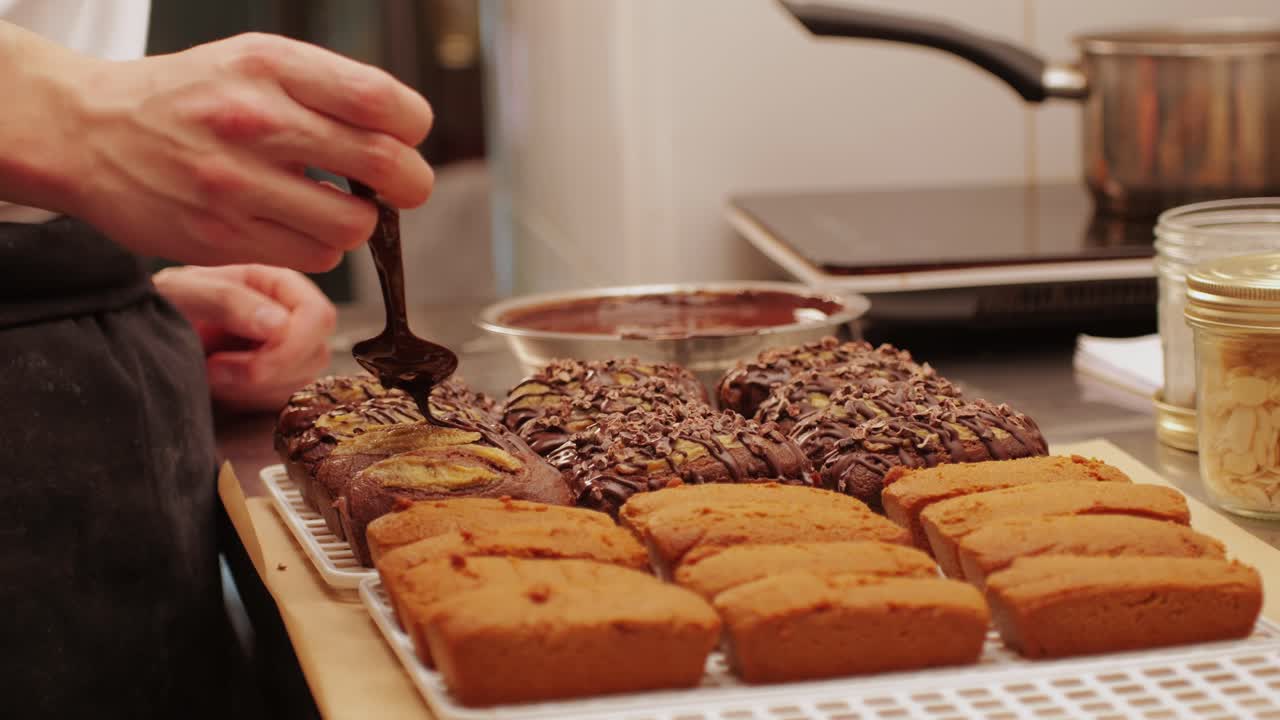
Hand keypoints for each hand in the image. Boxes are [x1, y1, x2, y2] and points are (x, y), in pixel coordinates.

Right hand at [32, 31, 434, 271]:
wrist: (87, 133)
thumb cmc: (188, 97)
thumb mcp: (252, 61)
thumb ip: (326, 88)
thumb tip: (405, 134)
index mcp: (269, 67)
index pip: (381, 101)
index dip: (413, 126)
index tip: (407, 136)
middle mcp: (254, 121)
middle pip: (383, 164)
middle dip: (410, 182)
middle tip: (403, 186)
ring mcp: (236, 184)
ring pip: (353, 224)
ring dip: (359, 221)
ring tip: (333, 205)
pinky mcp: (222, 236)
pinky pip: (316, 257)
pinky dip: (321, 246)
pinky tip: (295, 224)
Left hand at [154, 264, 336, 411]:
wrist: (139, 334)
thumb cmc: (162, 303)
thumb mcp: (184, 292)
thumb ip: (229, 300)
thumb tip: (279, 325)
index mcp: (278, 284)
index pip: (318, 316)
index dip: (292, 345)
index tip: (250, 361)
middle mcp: (291, 316)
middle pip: (316, 353)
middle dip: (268, 372)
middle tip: (216, 369)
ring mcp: (286, 351)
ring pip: (302, 382)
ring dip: (253, 389)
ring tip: (211, 374)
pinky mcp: (275, 381)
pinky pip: (283, 401)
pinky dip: (249, 401)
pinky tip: (219, 386)